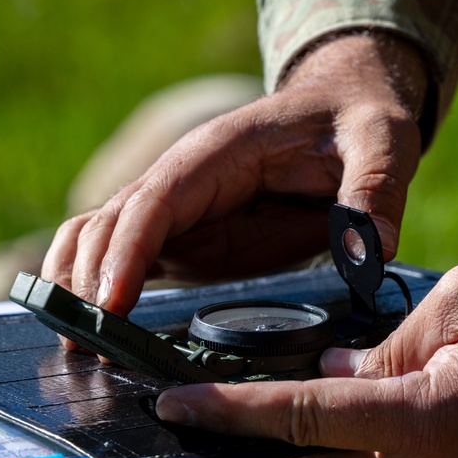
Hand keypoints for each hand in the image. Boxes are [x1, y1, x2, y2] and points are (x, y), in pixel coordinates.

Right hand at [42, 32, 428, 320]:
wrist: (347, 107)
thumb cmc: (359, 120)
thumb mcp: (381, 143)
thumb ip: (374, 190)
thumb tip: (368, 250)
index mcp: (224, 152)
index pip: (159, 198)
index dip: (128, 250)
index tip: (110, 304)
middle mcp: (189, 180)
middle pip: (114, 223)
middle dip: (91, 281)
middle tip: (88, 350)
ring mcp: (186, 210)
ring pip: (105, 240)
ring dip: (81, 286)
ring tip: (77, 347)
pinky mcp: (194, 236)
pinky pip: (132, 258)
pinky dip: (104, 290)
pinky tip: (99, 332)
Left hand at [155, 263, 457, 457]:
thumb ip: (381, 342)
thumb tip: (330, 372)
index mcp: (424, 422)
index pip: (300, 419)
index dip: (229, 412)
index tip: (173, 405)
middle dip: (277, 430)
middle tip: (248, 393)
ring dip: (337, 441)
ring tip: (347, 389)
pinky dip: (383, 456)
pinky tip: (400, 415)